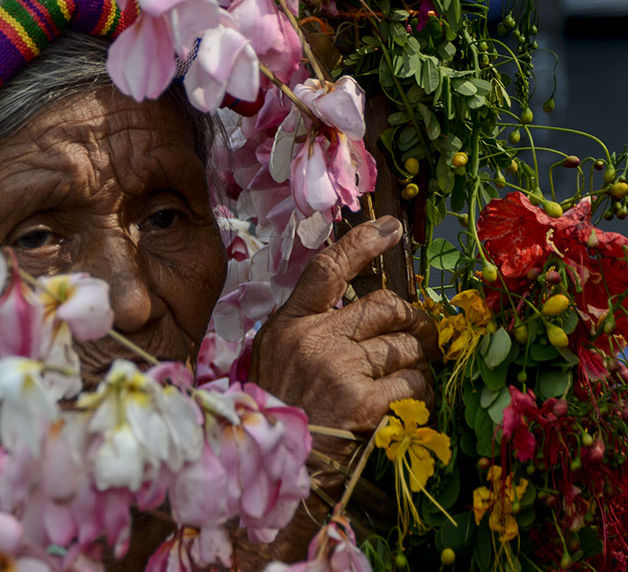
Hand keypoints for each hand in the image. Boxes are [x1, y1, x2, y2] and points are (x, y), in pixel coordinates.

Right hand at [244, 216, 439, 561]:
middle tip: (419, 329)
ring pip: (403, 344)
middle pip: (383, 305)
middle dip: (411, 316)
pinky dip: (419, 388)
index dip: (361, 243)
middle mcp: (315, 339)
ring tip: (411, 368)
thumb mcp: (276, 356)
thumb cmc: (275, 408)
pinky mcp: (364, 402)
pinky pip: (412, 382)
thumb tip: (355, 307)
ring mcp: (340, 369)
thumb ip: (308, 328)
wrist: (271, 463)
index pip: (327, 270)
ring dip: (416, 356)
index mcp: (290, 325)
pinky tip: (408, 397)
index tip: (389, 228)